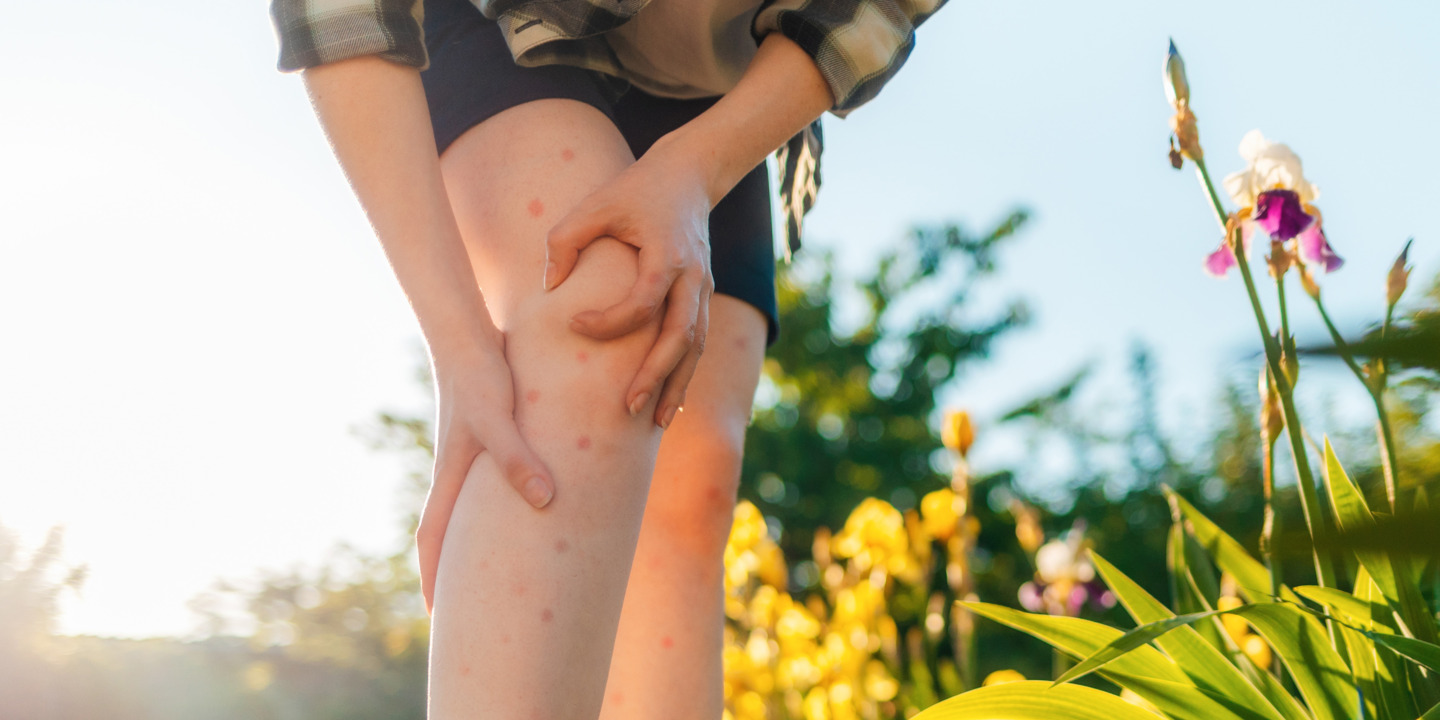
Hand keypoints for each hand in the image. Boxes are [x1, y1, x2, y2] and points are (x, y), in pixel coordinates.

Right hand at [415, 340, 553, 614]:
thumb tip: (544, 502)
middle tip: (468, 606)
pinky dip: (497, 505)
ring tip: (495, 566)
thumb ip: (518, 459)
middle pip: (447, 531)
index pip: (434, 538)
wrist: (465, 332)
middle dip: (453, 570)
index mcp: (450, 476)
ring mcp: (468, 455)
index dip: (435, 577)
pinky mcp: (485, 436)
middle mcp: (454, 471)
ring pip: (467, 509)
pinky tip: (521, 505)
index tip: (437, 616)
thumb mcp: (498, 417)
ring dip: (474, 539)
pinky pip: (487, 483)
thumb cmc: (480, 374)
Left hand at [543, 147, 713, 428]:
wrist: (690, 175)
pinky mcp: (703, 296)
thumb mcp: (595, 205)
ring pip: (695, 347)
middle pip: (681, 337)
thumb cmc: (635, 190)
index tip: (574, 324)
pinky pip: (698, 342)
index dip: (609, 322)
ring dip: (676, 385)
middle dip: (655, 375)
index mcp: (669, 253)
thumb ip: (565, 240)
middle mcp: (693, 276)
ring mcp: (703, 288)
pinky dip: (684, 373)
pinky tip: (669, 402)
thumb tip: (549, 287)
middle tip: (626, 408)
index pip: (644, 301)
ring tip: (653, 423)